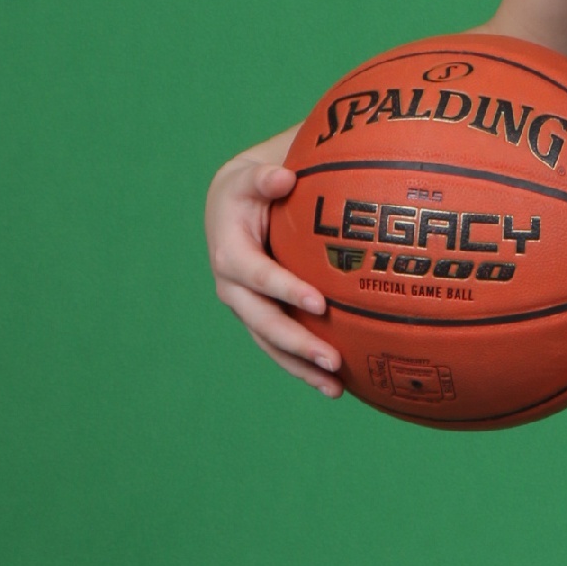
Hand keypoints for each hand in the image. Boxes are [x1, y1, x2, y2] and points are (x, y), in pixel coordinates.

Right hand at [204, 128, 343, 395]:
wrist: (231, 207)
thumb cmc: (249, 188)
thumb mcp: (251, 177)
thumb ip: (264, 178)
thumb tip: (282, 178)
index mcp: (231, 256)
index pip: (260, 278)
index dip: (287, 291)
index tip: (319, 303)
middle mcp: (233, 289)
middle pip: (264, 322)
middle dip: (297, 343)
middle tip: (334, 359)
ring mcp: (246, 307)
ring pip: (271, 344)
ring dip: (301, 367)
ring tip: (335, 388)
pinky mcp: (260, 318)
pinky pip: (280, 347)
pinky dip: (303, 366)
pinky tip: (334, 385)